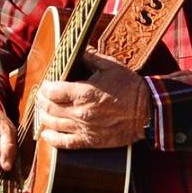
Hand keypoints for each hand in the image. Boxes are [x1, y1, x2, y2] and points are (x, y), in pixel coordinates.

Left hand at [35, 52, 152, 150]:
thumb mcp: (111, 66)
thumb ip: (90, 57)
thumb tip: (78, 49)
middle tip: (41, 96)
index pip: (52, 91)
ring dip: (43, 117)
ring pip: (52, 124)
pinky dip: (51, 138)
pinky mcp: (91, 141)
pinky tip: (46, 133)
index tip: (45, 84)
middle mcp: (80, 112)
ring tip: (43, 111)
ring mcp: (84, 128)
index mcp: (84, 92)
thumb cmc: (131, 87)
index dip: (45, 87)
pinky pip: (64, 143)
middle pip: (49, 107)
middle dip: (41, 101)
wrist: (149, 112)